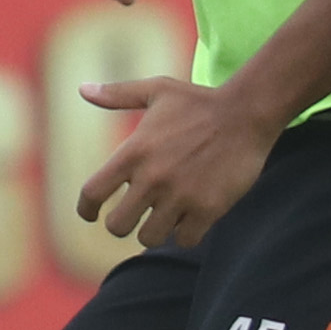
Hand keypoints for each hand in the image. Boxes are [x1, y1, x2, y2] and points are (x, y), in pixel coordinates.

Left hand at [75, 75, 280, 250]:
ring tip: (164, 221)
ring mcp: (181, 196)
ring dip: (155, 232)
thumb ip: (117, 94)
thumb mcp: (157, 91)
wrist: (247, 113)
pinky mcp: (209, 208)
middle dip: (123, 225)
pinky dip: (186, 235)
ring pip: (150, 238)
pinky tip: (191, 222)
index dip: (86, 209)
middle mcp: (152, 178)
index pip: (92, 193)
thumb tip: (83, 89)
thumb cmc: (200, 102)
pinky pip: (186, 240)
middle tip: (135, 219)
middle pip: (118, 226)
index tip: (91, 215)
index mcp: (133, 153)